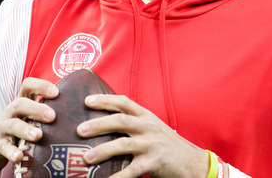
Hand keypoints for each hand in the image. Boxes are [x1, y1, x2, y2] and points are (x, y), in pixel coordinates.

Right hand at [0, 78, 58, 176]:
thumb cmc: (15, 128)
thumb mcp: (26, 116)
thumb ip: (42, 112)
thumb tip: (73, 110)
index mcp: (21, 103)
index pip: (28, 86)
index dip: (41, 86)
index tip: (56, 93)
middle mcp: (11, 113)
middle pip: (20, 104)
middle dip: (36, 109)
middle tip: (52, 116)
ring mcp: (2, 128)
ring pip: (12, 126)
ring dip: (26, 130)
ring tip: (38, 135)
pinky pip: (4, 147)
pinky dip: (12, 152)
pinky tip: (19, 156)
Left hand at [76, 94, 209, 177]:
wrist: (192, 163)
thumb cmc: (167, 146)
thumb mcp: (152, 128)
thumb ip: (134, 124)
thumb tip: (104, 125)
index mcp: (146, 116)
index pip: (123, 102)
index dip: (105, 100)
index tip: (87, 101)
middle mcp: (148, 127)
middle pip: (120, 121)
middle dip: (98, 124)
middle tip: (79, 130)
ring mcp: (151, 144)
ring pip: (123, 144)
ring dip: (102, 151)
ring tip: (86, 158)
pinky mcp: (154, 162)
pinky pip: (131, 171)